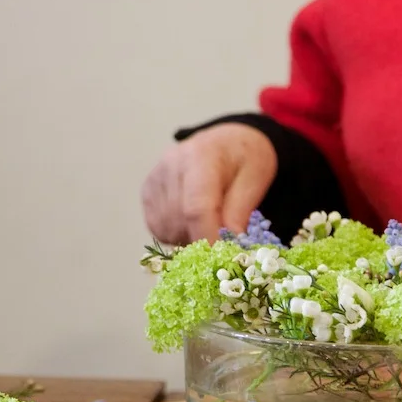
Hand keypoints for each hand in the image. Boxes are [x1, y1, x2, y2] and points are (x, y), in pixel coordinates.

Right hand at [141, 123, 277, 243]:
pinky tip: (193, 222)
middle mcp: (170, 164)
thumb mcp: (255, 179)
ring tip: (209, 225)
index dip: (207, 238)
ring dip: (188, 238)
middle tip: (222, 242)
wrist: (227, 141)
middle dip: (201, 241)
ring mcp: (155, 178)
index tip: (220, 260)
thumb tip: (228, 246)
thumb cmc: (244, 159)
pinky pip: (157, 227)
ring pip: (166, 228)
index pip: (196, 207)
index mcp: (201, 156)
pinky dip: (176, 234)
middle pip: (179, 220)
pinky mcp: (147, 191)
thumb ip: (240, 211)